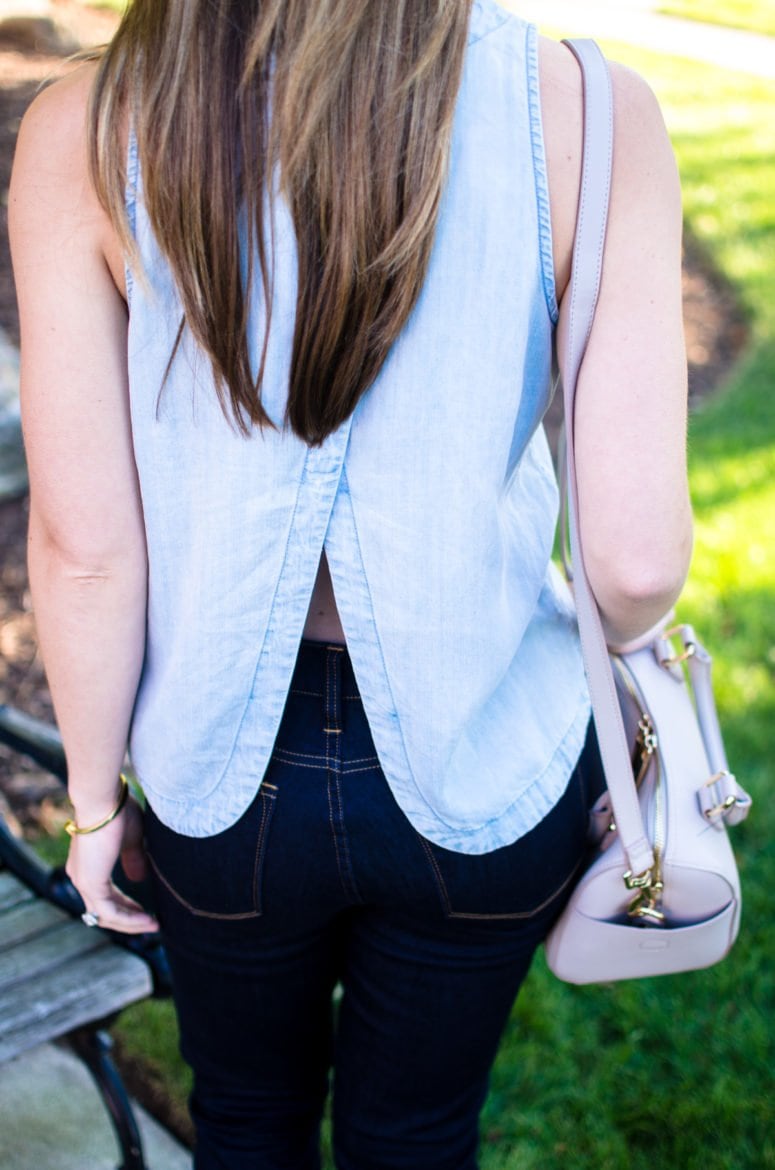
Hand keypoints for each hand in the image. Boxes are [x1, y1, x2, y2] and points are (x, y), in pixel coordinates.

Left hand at [65, 797, 158, 933]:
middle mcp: (81, 876)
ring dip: (131, 922)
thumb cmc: (117, 810)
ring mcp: (83, 881)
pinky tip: (146, 919)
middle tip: (151, 923)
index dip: (126, 906)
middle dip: (129, 919)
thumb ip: (133, 859)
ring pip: (106, 915)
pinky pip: (109, 911)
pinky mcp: (90, 883)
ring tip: (152, 924)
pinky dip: (128, 918)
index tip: (145, 910)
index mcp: (88, 865)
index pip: (105, 895)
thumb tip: (139, 878)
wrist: (103, 800)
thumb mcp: (131, 837)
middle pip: (104, 910)